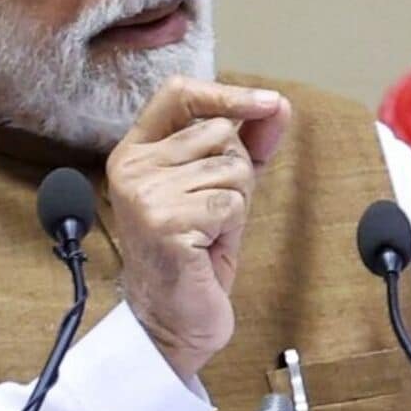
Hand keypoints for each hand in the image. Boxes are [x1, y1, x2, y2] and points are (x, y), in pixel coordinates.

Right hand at [107, 77, 291, 377]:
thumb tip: (278, 104)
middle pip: (220, 133)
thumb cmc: (196, 250)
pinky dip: (231, 227)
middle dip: (237, 172)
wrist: (174, 317)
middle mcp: (132, 166)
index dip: (226, 92)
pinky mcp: (165, 222)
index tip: (268, 102)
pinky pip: (230, 203)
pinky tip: (206, 247)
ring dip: (236, 204)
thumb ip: (248, 144)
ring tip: (208, 232)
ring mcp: (144, 194)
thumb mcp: (222, 187)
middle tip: (214, 212)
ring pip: (231, 169)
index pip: (178, 93)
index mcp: (137, 150)